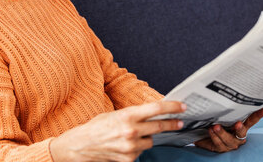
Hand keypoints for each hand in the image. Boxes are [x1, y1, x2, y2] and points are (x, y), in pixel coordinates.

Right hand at [50, 101, 185, 161]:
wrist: (80, 146)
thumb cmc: (96, 127)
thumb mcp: (114, 114)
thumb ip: (134, 114)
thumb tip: (153, 112)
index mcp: (127, 115)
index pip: (156, 109)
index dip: (172, 107)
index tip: (182, 106)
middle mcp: (131, 131)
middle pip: (159, 126)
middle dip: (171, 123)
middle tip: (179, 121)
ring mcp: (131, 147)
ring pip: (150, 140)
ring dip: (147, 137)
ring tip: (133, 135)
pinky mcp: (129, 159)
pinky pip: (141, 152)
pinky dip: (137, 148)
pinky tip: (126, 145)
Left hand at [194, 107, 262, 152]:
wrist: (204, 136)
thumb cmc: (216, 123)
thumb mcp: (222, 116)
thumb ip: (227, 111)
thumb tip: (227, 96)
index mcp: (242, 127)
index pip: (252, 120)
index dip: (258, 115)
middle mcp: (238, 136)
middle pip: (242, 133)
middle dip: (240, 129)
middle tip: (237, 124)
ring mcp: (230, 143)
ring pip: (229, 140)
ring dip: (222, 133)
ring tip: (216, 126)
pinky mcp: (221, 148)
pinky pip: (219, 144)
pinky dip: (215, 137)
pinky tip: (211, 130)